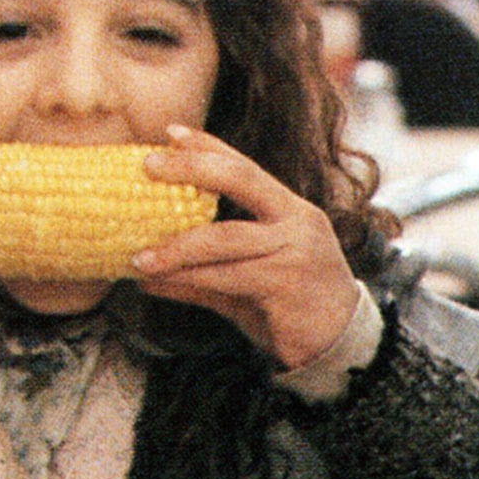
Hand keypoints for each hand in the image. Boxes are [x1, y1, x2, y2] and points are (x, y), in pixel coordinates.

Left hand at [130, 127, 362, 369]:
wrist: (340, 345)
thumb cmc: (292, 306)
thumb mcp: (250, 279)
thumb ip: (205, 269)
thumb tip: (145, 270)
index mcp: (292, 211)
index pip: (247, 168)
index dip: (209, 147)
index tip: (170, 133)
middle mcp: (297, 223)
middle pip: (240, 180)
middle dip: (191, 168)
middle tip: (147, 166)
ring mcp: (294, 252)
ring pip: (224, 238)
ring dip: (175, 247)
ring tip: (138, 258)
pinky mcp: (285, 286)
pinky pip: (225, 278)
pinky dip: (186, 281)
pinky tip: (156, 284)